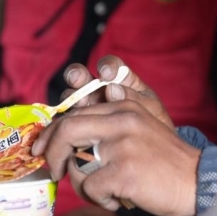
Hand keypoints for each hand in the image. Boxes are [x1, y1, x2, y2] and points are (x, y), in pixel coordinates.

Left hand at [32, 88, 200, 215]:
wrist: (196, 179)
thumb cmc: (163, 159)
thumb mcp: (139, 127)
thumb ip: (109, 121)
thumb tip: (67, 127)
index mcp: (125, 106)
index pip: (76, 112)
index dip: (53, 132)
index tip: (43, 148)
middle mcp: (124, 120)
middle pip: (68, 129)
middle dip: (52, 153)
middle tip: (52, 172)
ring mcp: (124, 145)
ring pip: (77, 164)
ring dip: (84, 185)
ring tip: (104, 191)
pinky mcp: (126, 172)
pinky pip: (92, 188)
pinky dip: (101, 200)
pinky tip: (119, 199)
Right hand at [60, 55, 174, 128]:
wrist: (148, 150)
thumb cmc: (152, 122)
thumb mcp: (151, 109)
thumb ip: (135, 98)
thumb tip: (112, 89)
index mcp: (120, 79)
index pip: (110, 65)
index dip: (106, 66)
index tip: (106, 74)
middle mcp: (99, 88)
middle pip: (81, 76)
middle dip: (76, 75)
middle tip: (77, 80)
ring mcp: (87, 104)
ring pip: (71, 95)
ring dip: (71, 98)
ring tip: (78, 106)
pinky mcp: (78, 122)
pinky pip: (66, 118)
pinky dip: (64, 120)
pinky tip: (67, 124)